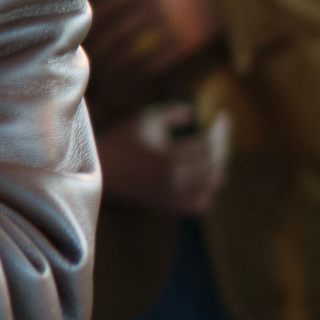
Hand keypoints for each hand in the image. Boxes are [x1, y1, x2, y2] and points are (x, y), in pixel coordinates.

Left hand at [87, 0, 219, 86]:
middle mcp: (155, 4)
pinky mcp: (185, 43)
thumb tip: (101, 15)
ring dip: (115, 67)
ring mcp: (170, 24)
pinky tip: (130, 81)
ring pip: (132, 51)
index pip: (109, 8)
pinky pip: (155, 62)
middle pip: (116, 33)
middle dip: (100, 51)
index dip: (94, 26)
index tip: (85, 39)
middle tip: (90, 63)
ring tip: (105, 77)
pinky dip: (139, 74)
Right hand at [96, 103, 228, 215]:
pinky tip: (204, 179)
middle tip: (221, 134)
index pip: (208, 145)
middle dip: (221, 147)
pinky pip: (199, 204)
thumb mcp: (146, 118)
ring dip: (217, 168)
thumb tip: (195, 113)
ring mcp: (173, 196)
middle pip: (214, 165)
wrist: (97, 171)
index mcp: (171, 157)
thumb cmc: (121, 140)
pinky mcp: (168, 207)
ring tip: (215, 154)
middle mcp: (176, 180)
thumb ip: (174, 112)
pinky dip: (207, 192)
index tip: (222, 118)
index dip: (219, 131)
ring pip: (211, 185)